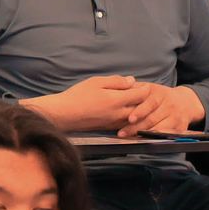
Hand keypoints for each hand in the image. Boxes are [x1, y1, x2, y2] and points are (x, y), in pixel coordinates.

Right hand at [24, 74, 147, 131]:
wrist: (64, 114)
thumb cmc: (78, 96)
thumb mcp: (96, 82)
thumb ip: (116, 81)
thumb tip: (132, 81)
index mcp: (118, 100)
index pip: (141, 95)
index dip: (144, 88)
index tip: (144, 84)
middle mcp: (120, 114)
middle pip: (141, 107)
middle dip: (143, 99)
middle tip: (140, 92)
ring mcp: (115, 122)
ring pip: (135, 117)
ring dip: (137, 109)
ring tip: (132, 100)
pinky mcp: (110, 128)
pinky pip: (126, 122)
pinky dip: (129, 116)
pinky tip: (123, 110)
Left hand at [117, 83, 204, 136]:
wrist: (185, 102)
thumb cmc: (161, 96)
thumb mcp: (149, 88)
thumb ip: (135, 88)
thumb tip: (118, 86)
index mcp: (160, 94)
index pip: (150, 103)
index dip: (140, 111)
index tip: (130, 119)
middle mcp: (169, 105)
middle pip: (152, 119)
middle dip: (136, 127)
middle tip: (122, 133)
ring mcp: (175, 118)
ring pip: (159, 128)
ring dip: (144, 135)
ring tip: (130, 138)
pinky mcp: (180, 128)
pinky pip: (167, 135)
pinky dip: (155, 139)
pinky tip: (144, 141)